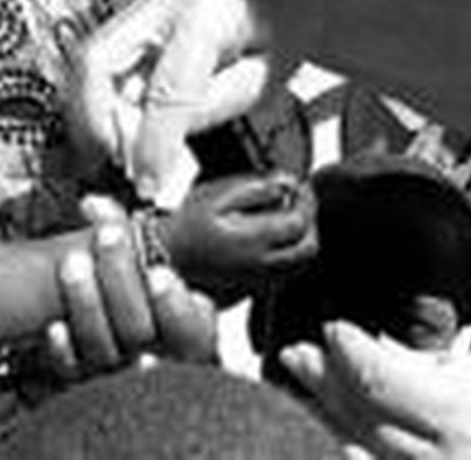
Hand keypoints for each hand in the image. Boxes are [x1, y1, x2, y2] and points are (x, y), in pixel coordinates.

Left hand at [42, 198, 218, 380]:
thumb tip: (93, 205)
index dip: (175, 306)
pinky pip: (73, 372)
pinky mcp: (86, 377)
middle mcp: (156, 356)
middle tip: (108, 237)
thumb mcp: (156, 262)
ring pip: (105, 350)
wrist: (109, 325)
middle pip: (139, 330)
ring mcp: (119, 368)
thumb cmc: (143, 290)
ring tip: (73, 263)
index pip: (192, 332)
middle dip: (121, 279)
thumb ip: (132, 232)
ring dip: (86, 303)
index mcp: (188, 331)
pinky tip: (54, 325)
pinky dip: (63, 348)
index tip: (159, 272)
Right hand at [66, 0, 291, 179]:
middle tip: (119, 162)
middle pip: (96, 62)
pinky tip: (125, 127)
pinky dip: (102, 102)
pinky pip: (101, 63)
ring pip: (89, 63)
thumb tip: (154, 154)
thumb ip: (204, 114)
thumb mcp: (257, 82)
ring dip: (95, 115)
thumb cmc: (280, 31)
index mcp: (208, 13)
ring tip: (122, 150)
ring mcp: (143, 1)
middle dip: (96, 123)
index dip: (153, 143)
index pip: (166, 90)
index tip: (148, 181)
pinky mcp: (134, 14)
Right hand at [162, 172, 316, 292]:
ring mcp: (258, 279)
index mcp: (254, 239)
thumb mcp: (217, 195)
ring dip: (300, 238)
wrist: (160, 258)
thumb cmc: (183, 226)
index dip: (306, 199)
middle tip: (299, 202)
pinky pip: (282, 273)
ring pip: (299, 263)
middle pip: (309, 248)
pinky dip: (286, 254)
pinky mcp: (250, 287)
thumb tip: (287, 183)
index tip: (298, 185)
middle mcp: (261, 264)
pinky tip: (270, 238)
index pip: (301, 222)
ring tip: (285, 217)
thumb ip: (257, 187)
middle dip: (310, 222)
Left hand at [283, 321, 470, 459]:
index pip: (378, 379)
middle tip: (297, 355)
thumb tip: (405, 359)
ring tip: (303, 391)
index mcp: (468, 426)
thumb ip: (460, 377)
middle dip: (323, 382)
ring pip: (355, 456)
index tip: (334, 329)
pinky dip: (353, 451)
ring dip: (325, 422)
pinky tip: (340, 435)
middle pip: (356, 419)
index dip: (347, 349)